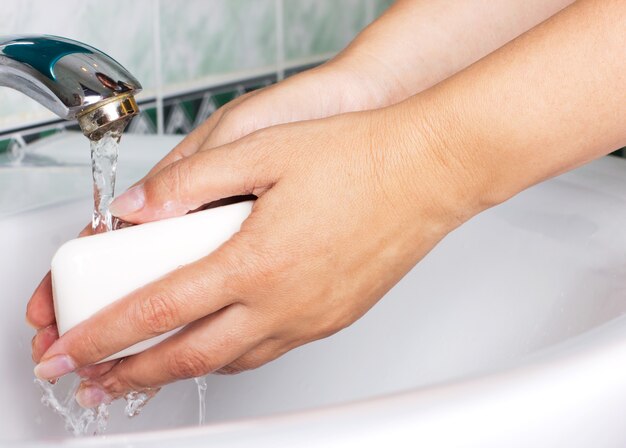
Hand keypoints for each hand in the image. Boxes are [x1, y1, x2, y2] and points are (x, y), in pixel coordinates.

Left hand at [26, 60, 395, 369]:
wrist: (428, 172)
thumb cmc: (358, 158)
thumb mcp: (263, 151)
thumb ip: (189, 183)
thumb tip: (137, 209)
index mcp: (256, 261)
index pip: (159, 309)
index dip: (105, 335)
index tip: (73, 351)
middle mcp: (283, 302)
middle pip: (190, 356)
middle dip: (135, 375)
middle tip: (98, 382)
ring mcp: (312, 317)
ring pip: (232, 362)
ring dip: (183, 370)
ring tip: (151, 371)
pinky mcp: (334, 318)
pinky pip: (270, 351)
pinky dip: (232, 356)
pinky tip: (222, 342)